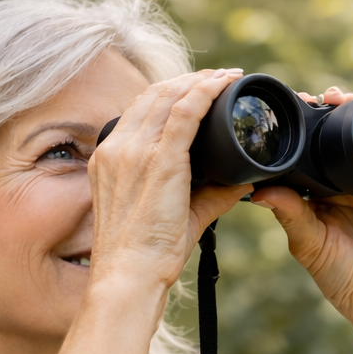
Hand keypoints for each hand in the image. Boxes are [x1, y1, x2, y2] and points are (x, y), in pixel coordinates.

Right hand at [87, 69, 252, 291]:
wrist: (129, 276)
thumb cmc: (147, 255)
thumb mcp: (174, 217)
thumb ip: (209, 197)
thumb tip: (242, 185)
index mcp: (110, 158)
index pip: (139, 110)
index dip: (169, 93)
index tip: (197, 89)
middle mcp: (117, 148)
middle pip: (153, 95)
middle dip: (188, 80)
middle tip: (219, 78)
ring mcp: (134, 151)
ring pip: (169, 96)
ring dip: (200, 80)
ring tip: (227, 77)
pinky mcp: (158, 160)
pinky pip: (185, 111)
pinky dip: (206, 92)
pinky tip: (224, 84)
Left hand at [251, 87, 352, 325]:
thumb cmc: (346, 280)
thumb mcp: (310, 245)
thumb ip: (290, 216)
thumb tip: (262, 190)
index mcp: (321, 197)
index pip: (306, 157)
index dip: (295, 136)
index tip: (278, 117)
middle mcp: (347, 185)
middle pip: (333, 139)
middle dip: (322, 115)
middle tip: (306, 98)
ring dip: (351, 114)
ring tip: (333, 97)